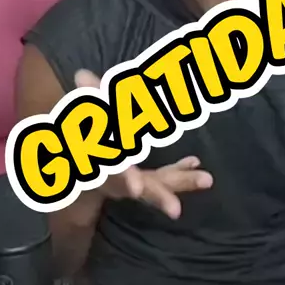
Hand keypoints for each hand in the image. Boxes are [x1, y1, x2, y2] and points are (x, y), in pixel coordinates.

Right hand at [74, 69, 212, 218]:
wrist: (77, 156)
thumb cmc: (84, 132)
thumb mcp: (84, 115)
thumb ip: (87, 97)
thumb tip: (81, 74)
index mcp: (103, 163)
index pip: (113, 173)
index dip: (122, 179)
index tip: (135, 188)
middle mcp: (118, 178)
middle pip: (138, 188)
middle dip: (158, 196)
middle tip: (175, 210)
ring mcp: (133, 180)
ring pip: (158, 185)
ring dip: (182, 182)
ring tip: (207, 180)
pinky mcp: (146, 178)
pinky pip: (165, 176)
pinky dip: (180, 170)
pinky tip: (196, 161)